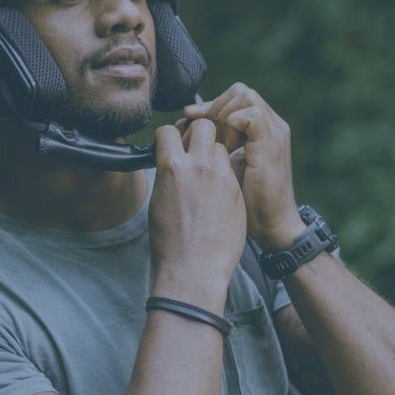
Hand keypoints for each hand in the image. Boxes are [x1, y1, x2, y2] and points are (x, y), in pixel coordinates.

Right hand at [149, 119, 246, 306]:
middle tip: (194, 149)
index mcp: (172, 168)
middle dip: (197, 132)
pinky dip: (224, 172)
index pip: (169, 130)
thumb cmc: (170, 242)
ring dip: (213, 152)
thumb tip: (170, 163)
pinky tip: (218, 189)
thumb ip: (167, 175)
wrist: (195, 269)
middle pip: (203, 126)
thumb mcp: (158, 201)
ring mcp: (221, 177)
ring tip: (207, 172)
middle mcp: (199, 166)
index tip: (171, 144)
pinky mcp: (236, 190)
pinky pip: (231, 168)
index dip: (169, 136)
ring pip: (221, 145)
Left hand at [180, 83, 304, 250]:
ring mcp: (274, 133)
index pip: (236, 98)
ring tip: (217, 141)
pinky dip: (232, 125)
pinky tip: (226, 148)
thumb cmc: (249, 204)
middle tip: (202, 130)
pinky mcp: (271, 145)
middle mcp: (273, 126)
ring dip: (223, 114)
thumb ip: (216, 146)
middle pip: (240, 91)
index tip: (189, 118)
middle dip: (215, 105)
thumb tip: (187, 128)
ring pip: (245, 96)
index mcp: (264, 130)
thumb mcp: (229, 167)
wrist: (272, 227)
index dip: (210, 104)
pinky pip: (249, 115)